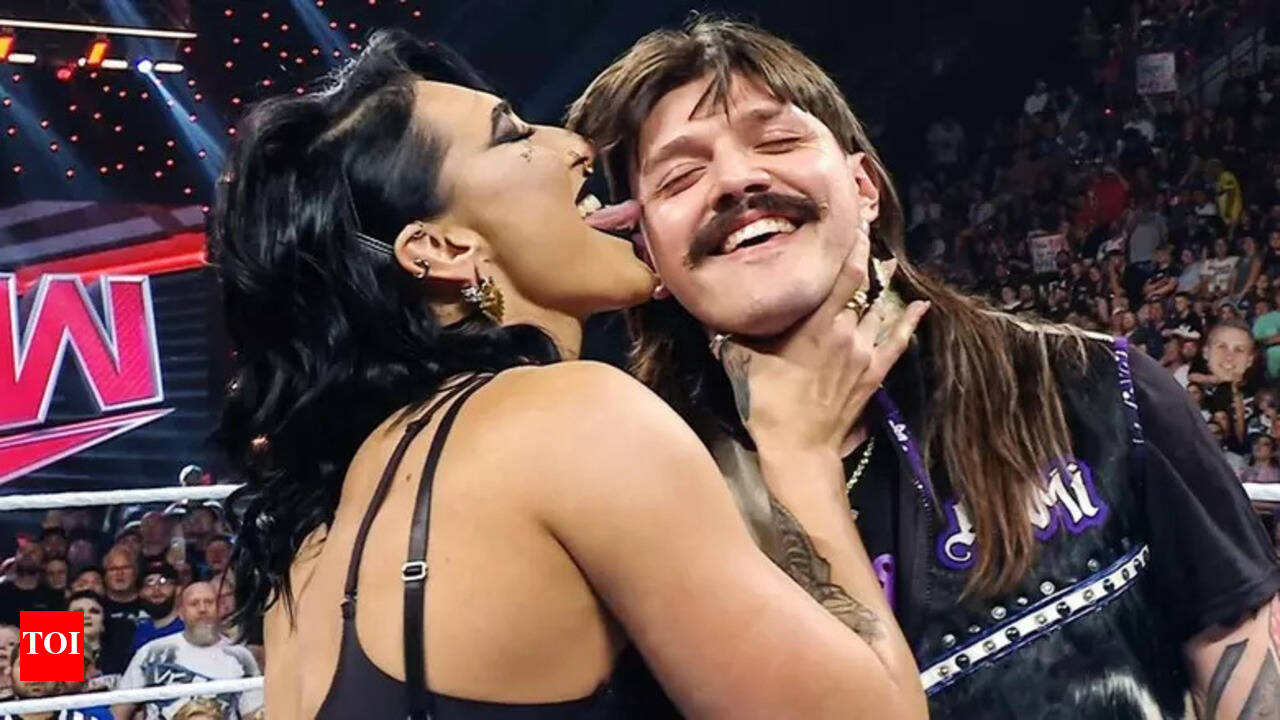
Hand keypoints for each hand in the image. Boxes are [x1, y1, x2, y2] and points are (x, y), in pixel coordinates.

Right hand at [717, 252, 929, 462]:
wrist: (799, 449)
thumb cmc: (767, 403)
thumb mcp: (741, 361)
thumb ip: (731, 331)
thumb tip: (706, 309)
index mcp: (816, 324)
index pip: (845, 274)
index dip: (855, 244)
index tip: (857, 221)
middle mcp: (846, 332)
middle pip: (863, 286)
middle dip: (862, 261)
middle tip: (860, 238)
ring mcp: (864, 353)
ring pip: (877, 310)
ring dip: (877, 290)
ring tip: (877, 269)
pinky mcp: (875, 373)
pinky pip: (898, 340)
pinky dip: (909, 321)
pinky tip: (918, 306)